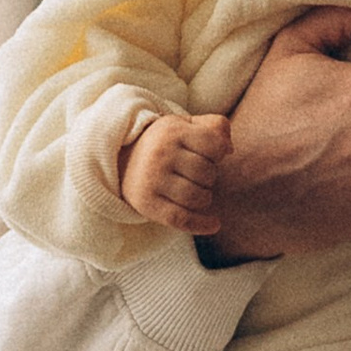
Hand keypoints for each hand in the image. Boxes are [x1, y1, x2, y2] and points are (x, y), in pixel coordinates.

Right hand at [120, 114, 230, 235]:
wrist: (121, 159)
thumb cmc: (164, 142)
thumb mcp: (185, 125)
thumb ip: (213, 126)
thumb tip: (229, 149)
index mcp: (172, 132)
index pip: (214, 145)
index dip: (220, 152)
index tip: (212, 154)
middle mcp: (160, 154)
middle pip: (207, 173)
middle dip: (210, 176)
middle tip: (197, 173)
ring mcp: (152, 180)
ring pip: (197, 197)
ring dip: (205, 197)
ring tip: (196, 190)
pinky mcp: (147, 203)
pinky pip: (181, 219)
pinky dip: (201, 225)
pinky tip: (214, 224)